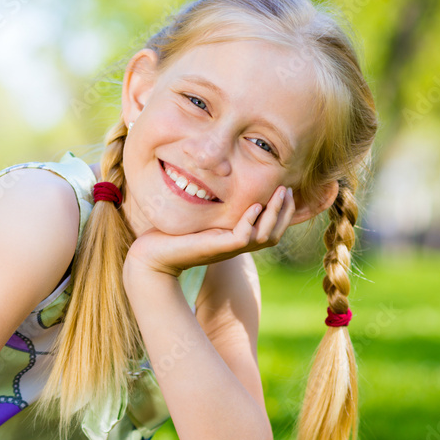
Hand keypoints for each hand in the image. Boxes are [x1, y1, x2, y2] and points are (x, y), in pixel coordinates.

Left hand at [125, 185, 295, 277]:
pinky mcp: (217, 248)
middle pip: (274, 234)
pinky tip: (253, 205)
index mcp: (235, 239)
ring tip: (279, 192)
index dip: (282, 212)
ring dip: (275, 213)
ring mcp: (227, 248)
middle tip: (287, 189)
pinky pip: (244, 236)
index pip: (270, 229)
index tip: (285, 189)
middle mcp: (235, 246)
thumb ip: (213, 207)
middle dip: (285, 211)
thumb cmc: (171, 235)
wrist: (152, 255)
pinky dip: (252, 220)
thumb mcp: (199, 217)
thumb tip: (217, 183)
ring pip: (265, 236)